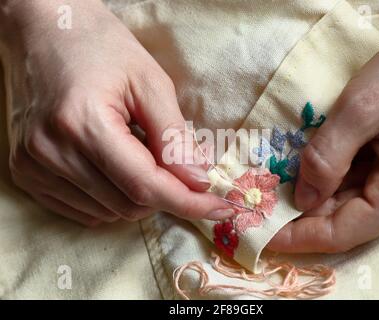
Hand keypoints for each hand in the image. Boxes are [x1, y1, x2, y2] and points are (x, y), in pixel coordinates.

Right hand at [1, 0, 232, 225]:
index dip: (188, 202)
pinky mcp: (27, 175)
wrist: (46, 31)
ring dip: (139, 196)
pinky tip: (117, 169)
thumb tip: (198, 181)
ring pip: (109, 213)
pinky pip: (85, 212)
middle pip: (129, 204)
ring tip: (138, 154)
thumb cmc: (101, 47)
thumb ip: (174, 137)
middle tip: (179, 168)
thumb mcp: (150, 82)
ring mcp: (33, 167)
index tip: (219, 208)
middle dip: (166, 194)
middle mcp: (50, 152)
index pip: (144, 186)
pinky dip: (113, 200)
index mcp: (82, 122)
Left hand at [269, 7, 378, 252]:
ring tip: (269, 190)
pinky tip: (300, 172)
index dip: (295, 237)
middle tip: (256, 206)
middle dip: (297, 215)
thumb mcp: (361, 108)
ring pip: (348, 204)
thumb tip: (300, 200)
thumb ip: (326, 157)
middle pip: (343, 220)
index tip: (257, 233)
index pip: (340, 233)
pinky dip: (328, 181)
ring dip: (309, 198)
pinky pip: (359, 186)